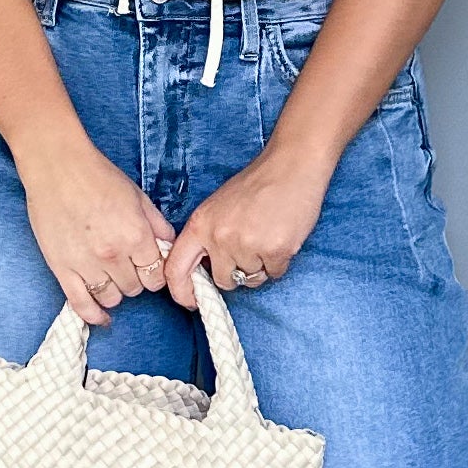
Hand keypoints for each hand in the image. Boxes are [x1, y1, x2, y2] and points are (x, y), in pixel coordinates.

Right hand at [19, 135, 176, 327]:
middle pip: (136, 288)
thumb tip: (170, 245)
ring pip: (112, 298)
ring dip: (116, 292)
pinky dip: (93, 315)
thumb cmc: (97, 176)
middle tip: (128, 267)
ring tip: (111, 278)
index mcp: (136, 235)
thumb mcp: (138, 196)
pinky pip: (80, 303)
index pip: (157, 275)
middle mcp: (114, 255)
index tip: (149, 268)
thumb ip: (157, 225)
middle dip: (136, 280)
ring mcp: (86, 264)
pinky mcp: (62, 268)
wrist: (57, 167)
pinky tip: (101, 318)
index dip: (156, 273)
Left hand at [164, 140, 329, 308]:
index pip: (176, 268)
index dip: (181, 291)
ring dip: (260, 266)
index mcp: (200, 225)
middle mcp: (220, 238)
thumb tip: (203, 269)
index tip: (190, 300)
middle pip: (222, 281)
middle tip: (249, 250)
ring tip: (267, 236)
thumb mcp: (218, 206)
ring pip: (251, 279)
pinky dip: (279, 262)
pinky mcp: (275, 250)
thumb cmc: (257, 185)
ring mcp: (247, 245)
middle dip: (236, 274)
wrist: (291, 167)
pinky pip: (274, 274)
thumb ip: (207, 236)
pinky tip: (281, 237)